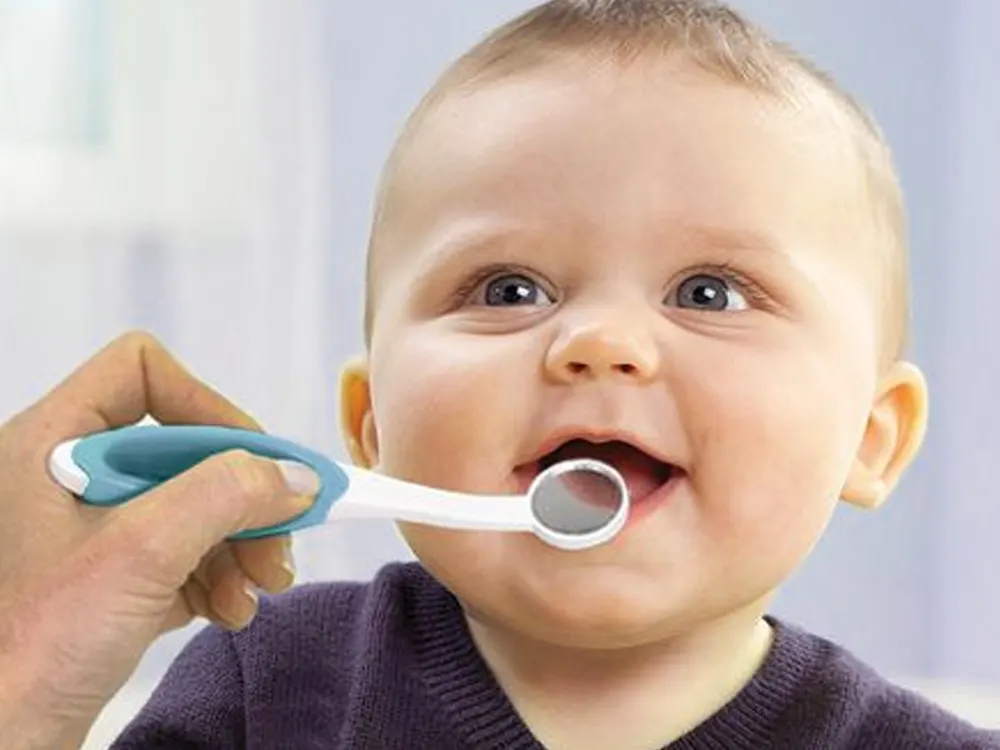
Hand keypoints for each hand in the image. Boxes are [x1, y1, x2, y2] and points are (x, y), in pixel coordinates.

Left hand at [0, 332, 317, 748]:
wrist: (0, 743)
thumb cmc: (33, 648)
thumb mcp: (142, 552)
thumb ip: (224, 496)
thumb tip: (294, 476)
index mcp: (52, 444)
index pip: (142, 373)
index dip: (205, 406)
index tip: (254, 461)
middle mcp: (70, 476)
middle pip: (184, 449)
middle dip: (242, 499)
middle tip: (280, 542)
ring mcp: (90, 528)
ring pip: (193, 503)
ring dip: (240, 545)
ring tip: (259, 589)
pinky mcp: (110, 575)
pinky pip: (185, 550)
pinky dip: (219, 576)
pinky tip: (230, 609)